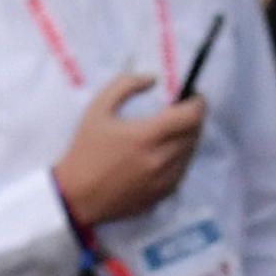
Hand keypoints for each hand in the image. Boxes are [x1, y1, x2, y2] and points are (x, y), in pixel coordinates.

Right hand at [50, 63, 210, 231]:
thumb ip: (125, 86)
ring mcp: (164, 180)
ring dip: (187, 138)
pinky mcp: (163, 195)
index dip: (198, 103)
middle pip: (195, 133)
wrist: (77, 196)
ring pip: (191, 152)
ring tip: (169, 132)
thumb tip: (153, 79)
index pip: (191, 117)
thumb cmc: (85, 150)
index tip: (192, 95)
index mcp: (146, 136)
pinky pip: (182, 171)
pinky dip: (179, 158)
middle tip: (179, 111)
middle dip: (192, 118)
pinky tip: (162, 154)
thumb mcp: (97, 109)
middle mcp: (161, 159)